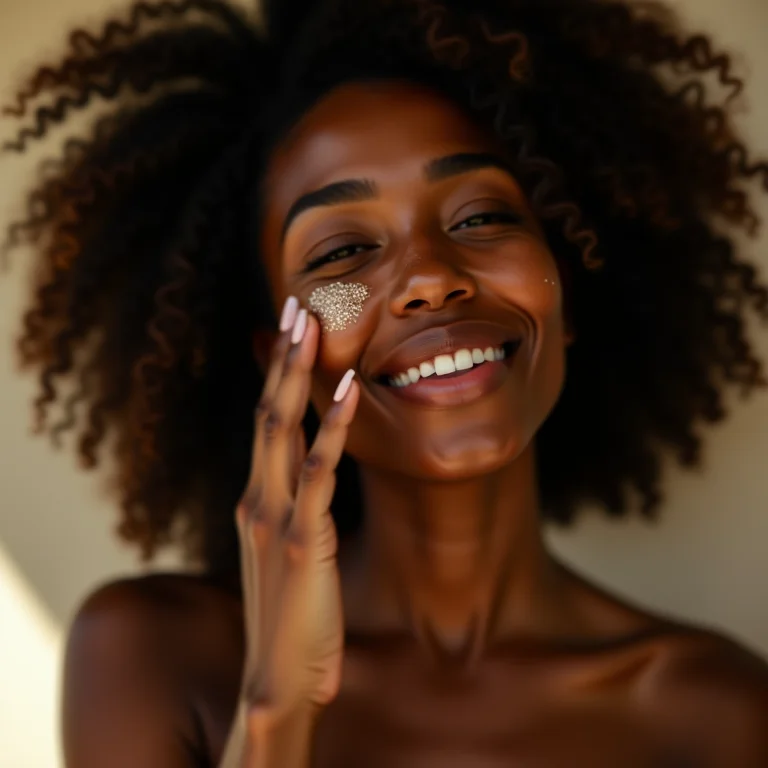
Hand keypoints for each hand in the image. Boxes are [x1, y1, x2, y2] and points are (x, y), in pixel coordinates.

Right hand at [235, 297, 358, 726]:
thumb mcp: (286, 549)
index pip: (265, 423)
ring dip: (297, 373)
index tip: (291, 331)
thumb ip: (292, 510)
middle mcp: (257, 498)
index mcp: (256, 499)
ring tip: (311, 322)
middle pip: (267, 411)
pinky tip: (353, 388)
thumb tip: (306, 473)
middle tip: (297, 305)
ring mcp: (275, 517)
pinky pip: (318, 472)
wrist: (277, 680)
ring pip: (280, 428)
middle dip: (282, 357)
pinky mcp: (302, 540)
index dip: (277, 375)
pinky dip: (334, 427)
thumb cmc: (290, 614)